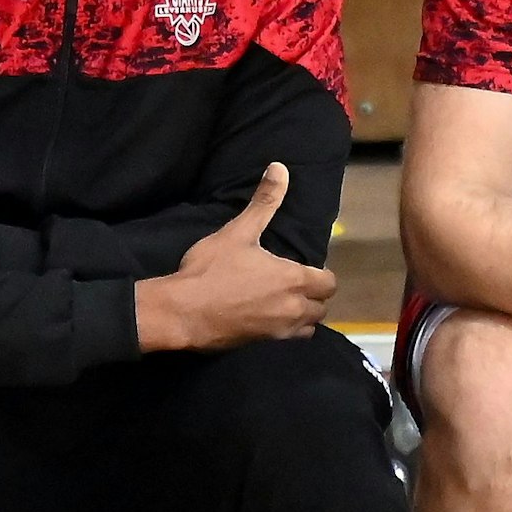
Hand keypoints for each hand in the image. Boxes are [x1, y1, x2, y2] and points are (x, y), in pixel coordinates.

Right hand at [137, 163, 337, 350]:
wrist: (183, 312)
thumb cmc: (211, 270)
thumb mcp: (237, 232)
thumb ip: (263, 202)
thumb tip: (280, 168)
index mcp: (294, 279)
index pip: (329, 282)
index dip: (319, 274)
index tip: (301, 267)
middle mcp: (295, 308)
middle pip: (323, 306)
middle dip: (313, 295)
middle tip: (292, 283)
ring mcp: (280, 330)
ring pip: (309, 325)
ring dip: (303, 314)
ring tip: (283, 302)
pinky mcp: (264, 344)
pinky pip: (289, 338)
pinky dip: (286, 329)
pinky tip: (266, 317)